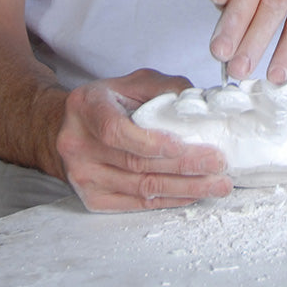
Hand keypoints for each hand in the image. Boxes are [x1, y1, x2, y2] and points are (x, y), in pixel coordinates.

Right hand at [55, 69, 232, 211]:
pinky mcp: (91, 198)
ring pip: (139, 187)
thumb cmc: (110, 101)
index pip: (115, 130)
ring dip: (183, 188)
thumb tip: (202, 104)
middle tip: (218, 164)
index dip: (150, 141)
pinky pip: (135, 203)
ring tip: (216, 184)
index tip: (183, 145)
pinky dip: (167, 200)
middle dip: (183, 165)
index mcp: (87, 107)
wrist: (68, 127)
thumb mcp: (134, 82)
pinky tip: (191, 194)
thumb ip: (166, 88)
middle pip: (135, 163)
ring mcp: (82, 175)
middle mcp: (77, 144)